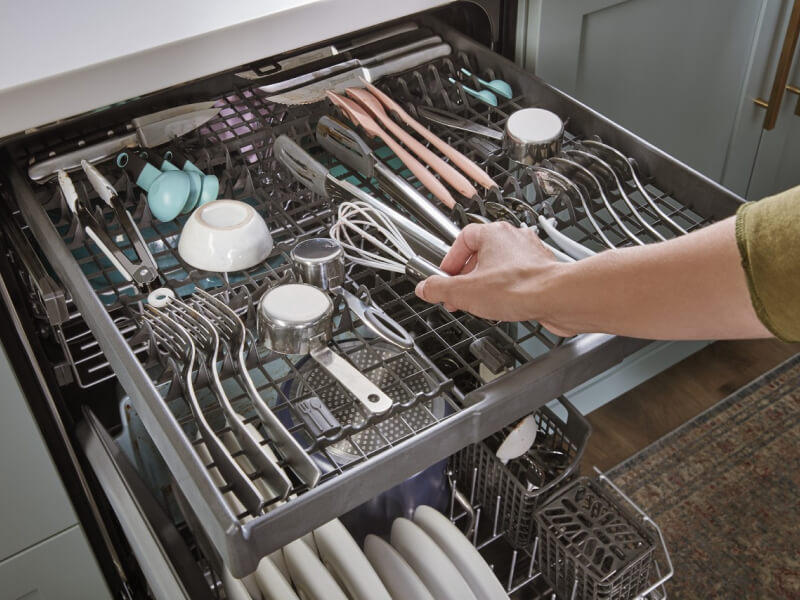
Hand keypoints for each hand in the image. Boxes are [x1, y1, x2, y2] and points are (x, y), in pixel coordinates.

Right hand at [415, 222, 567, 328]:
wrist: (558, 298)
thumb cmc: (520, 288)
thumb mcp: (465, 292)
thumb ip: (440, 289)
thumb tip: (425, 288)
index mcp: (493, 233)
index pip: (462, 239)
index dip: (450, 260)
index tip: (444, 278)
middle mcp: (513, 238)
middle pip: (481, 253)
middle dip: (467, 277)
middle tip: (459, 295)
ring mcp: (530, 253)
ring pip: (500, 266)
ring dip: (486, 283)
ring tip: (480, 302)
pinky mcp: (543, 269)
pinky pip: (517, 276)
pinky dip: (507, 289)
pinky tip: (504, 304)